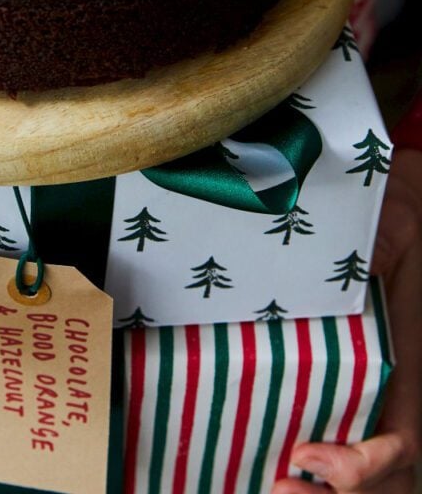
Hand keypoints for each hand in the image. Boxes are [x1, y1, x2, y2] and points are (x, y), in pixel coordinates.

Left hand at [273, 148, 421, 492]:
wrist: (386, 213)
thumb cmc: (386, 223)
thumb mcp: (388, 231)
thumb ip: (378, 252)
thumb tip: (353, 268)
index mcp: (407, 366)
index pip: (403, 442)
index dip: (363, 466)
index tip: (309, 454)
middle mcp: (395, 392)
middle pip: (389, 480)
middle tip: (279, 487)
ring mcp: (373, 395)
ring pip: (373, 478)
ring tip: (274, 487)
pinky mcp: (342, 386)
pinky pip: (345, 445)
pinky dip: (321, 474)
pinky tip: (271, 464)